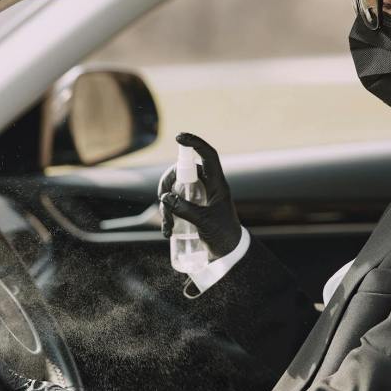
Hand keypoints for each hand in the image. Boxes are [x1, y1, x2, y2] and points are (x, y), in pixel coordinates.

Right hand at [158, 132, 241, 257]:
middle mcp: (207, 186)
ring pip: (175, 188)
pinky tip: (167, 231)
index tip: (179, 137)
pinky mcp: (191, 207)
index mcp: (217, 184)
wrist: (228, 252)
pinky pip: (174, 202)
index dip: (195, 143)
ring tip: (168, 227)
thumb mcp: (204, 222)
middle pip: (183, 171)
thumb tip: (165, 197)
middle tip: (162, 200)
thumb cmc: (223, 235)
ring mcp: (198, 196)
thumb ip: (185, 209)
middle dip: (168, 184)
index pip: (208, 155)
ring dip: (166, 205)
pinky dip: (168, 214)